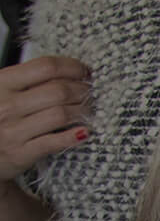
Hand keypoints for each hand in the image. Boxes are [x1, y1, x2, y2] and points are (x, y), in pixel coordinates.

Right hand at [0, 57, 89, 182]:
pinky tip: (83, 132)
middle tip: (90, 93)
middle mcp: (7, 105)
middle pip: (59, 91)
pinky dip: (73, 136)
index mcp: (2, 83)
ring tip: (87, 111)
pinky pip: (54, 143)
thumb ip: (26, 81)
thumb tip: (64, 72)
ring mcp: (14, 130)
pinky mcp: (21, 153)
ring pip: (61, 115)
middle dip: (82, 91)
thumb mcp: (2, 91)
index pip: (45, 67)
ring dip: (82, 112)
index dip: (71, 67)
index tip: (84, 71)